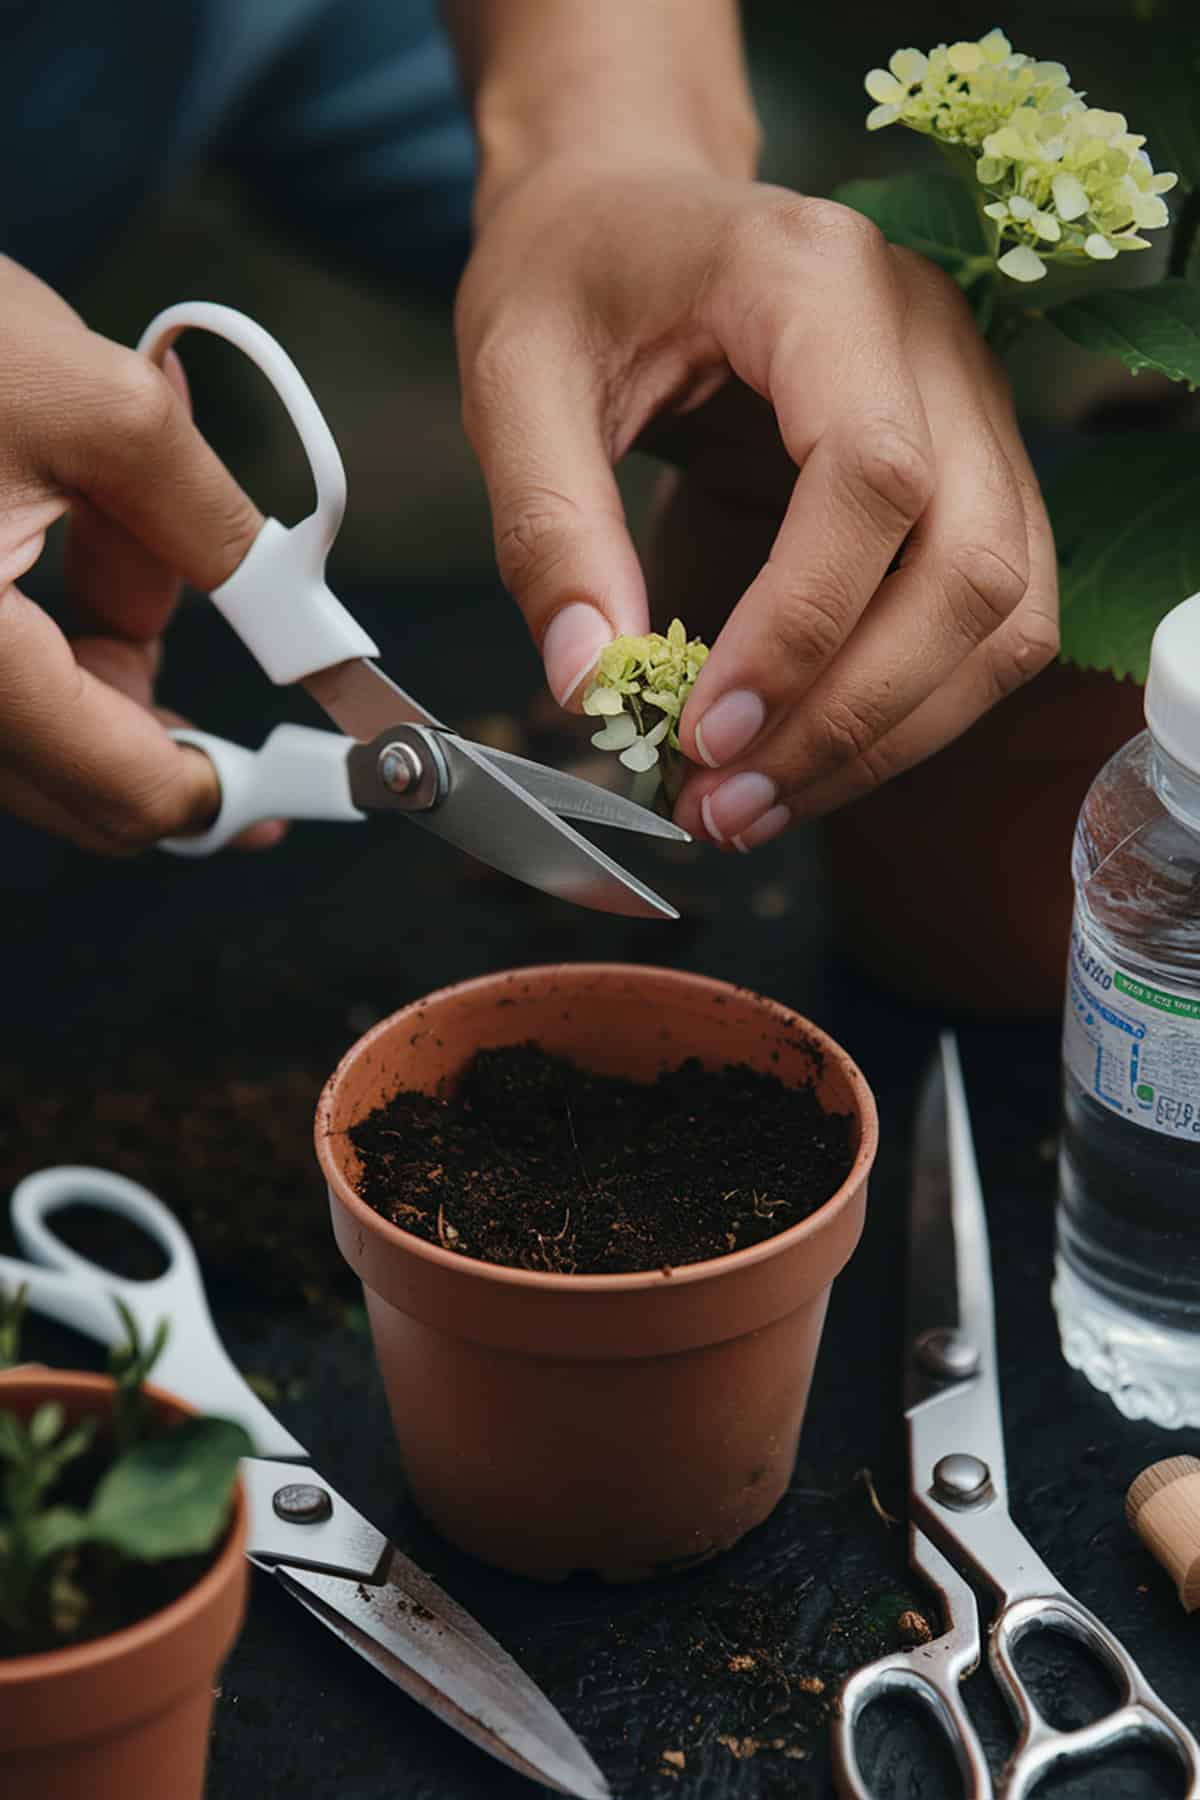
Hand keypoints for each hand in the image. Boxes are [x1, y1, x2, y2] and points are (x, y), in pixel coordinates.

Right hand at [0, 258, 268, 851]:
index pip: (126, 794)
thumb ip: (212, 531)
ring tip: (128, 535)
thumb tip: (285, 618)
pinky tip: (82, 542)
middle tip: (248, 658)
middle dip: (173, 730)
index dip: (227, 790)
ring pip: (42, 739)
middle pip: (83, 788)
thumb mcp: (106, 410)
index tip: (290, 777)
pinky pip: (1, 688)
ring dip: (115, 669)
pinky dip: (58, 642)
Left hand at [455, 165, 1058, 849]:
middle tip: (725, 805)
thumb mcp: (513, 378)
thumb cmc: (575, 271)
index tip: (706, 731)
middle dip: (850, 716)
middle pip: (967, 563)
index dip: (801, 625)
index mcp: (816, 280)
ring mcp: (968, 400)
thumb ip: (548, 528)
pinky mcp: (967, 465)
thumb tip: (592, 685)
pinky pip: (989, 613)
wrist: (628, 207)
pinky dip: (915, 707)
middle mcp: (930, 334)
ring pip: (1002, 607)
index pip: (872, 473)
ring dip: (893, 734)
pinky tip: (812, 756)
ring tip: (761, 804)